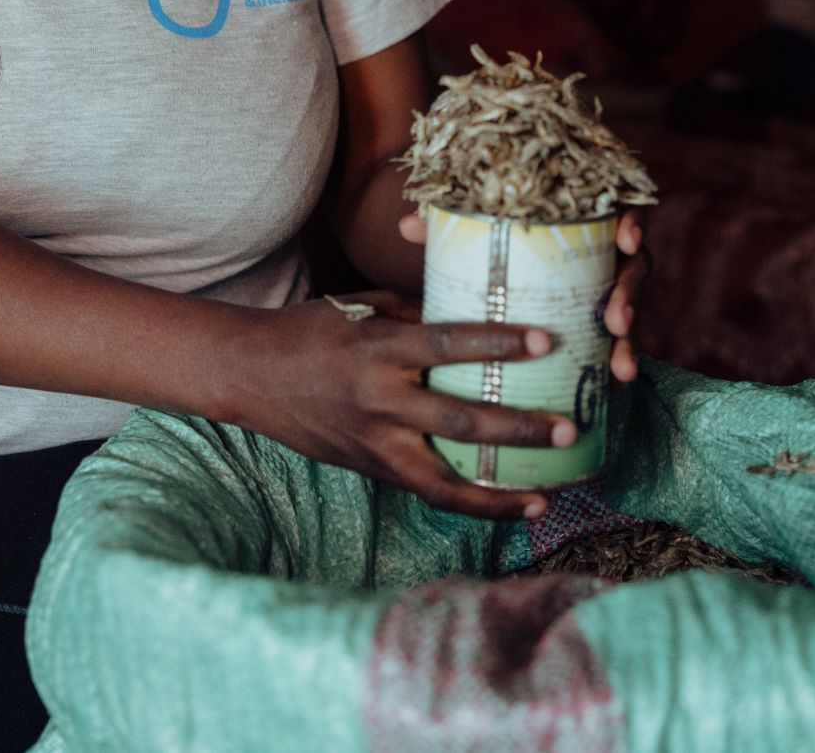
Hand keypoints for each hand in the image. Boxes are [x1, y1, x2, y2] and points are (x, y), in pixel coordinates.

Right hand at [227, 293, 573, 520]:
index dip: (498, 343)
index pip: (448, 344)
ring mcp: (373, 441)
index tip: (545, 340)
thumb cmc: (309, 330)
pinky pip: (426, 491)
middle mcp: (378, 398)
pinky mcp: (369, 467)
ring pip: (442, 478)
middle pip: (456, 418)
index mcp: (379, 348)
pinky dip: (469, 503)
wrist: (249, 375)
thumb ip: (417, 311)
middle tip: (565, 427)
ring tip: (545, 495)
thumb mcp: (362, 307)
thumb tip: (472, 309)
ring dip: (497, 490)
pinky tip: (509, 506)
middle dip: (515, 426)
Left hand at [395, 208, 650, 383]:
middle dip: (630, 295)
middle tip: (615, 321)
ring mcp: (613, 286)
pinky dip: (619, 360)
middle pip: (635, 268)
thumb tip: (408, 224)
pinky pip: (622, 340)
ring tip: (620, 370)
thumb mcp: (484, 228)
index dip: (632, 223)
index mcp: (589, 217)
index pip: (622, 211)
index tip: (626, 240)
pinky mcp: (610, 318)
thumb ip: (453, 222)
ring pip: (631, 310)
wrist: (519, 255)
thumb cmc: (501, 235)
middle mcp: (609, 250)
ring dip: (630, 340)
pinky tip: (616, 383)